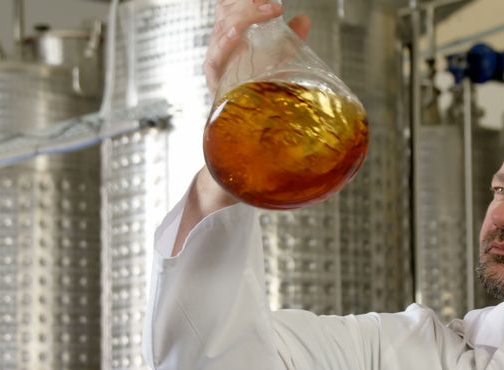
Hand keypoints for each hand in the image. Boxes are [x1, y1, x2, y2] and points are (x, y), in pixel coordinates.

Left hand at [173, 2, 310, 256]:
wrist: (225, 176)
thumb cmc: (227, 182)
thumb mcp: (228, 188)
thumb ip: (222, 196)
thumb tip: (211, 215)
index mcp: (218, 102)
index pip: (216, 61)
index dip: (229, 42)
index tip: (245, 33)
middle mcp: (222, 80)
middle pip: (225, 32)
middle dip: (245, 14)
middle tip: (275, 10)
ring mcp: (236, 72)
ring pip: (237, 28)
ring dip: (255, 12)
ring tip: (280, 8)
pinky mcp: (252, 72)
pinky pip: (256, 40)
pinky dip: (271, 24)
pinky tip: (293, 18)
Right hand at [203, 0, 311, 97]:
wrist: (250, 117)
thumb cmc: (260, 82)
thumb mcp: (279, 56)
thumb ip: (290, 38)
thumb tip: (304, 19)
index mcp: (232, 30)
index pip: (231, 5)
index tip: (272, 2)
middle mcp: (221, 40)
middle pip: (227, 11)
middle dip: (248, 4)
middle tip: (273, 6)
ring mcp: (216, 56)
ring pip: (224, 27)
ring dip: (246, 17)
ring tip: (266, 12)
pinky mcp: (213, 76)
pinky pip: (216, 56)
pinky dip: (225, 43)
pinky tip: (236, 34)